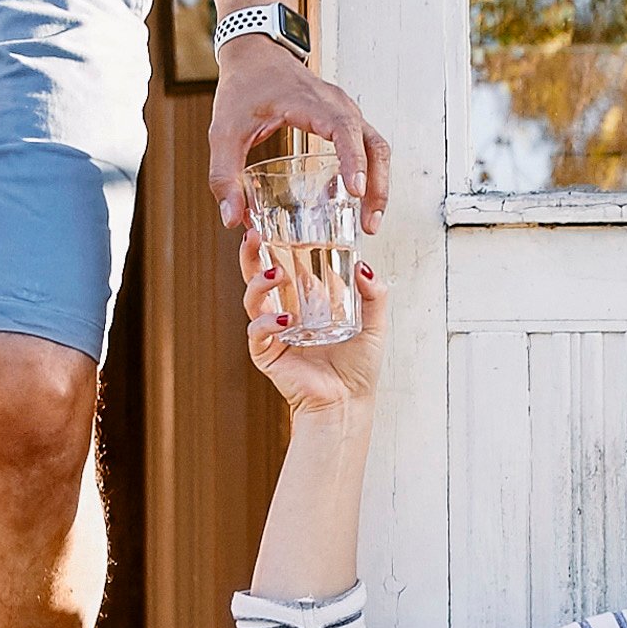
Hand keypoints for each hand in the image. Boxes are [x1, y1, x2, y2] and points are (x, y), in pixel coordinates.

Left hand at [207, 39, 389, 228]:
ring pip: (376, 146)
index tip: (356, 191)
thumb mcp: (224, 131)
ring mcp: (344, 110)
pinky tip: (356, 201)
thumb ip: (224, 175)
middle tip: (369, 224)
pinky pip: (366, 145)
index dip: (353, 160)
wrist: (255, 53)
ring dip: (379, 183)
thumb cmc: (242, 87)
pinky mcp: (343, 118)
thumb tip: (233, 220)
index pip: (344, 129)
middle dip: (378, 185)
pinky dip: (369, 172)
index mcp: (310, 102)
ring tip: (370, 220)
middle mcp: (336, 105)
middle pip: (373, 144)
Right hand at [242, 224, 385, 417]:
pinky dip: (267, 323)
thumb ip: (373, 295)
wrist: (347, 402)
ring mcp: (274, 332)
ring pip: (252, 299)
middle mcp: (286, 312)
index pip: (286, 266)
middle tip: (253, 236)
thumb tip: (364, 266)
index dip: (278, 246)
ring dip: (259, 283)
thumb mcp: (373, 324)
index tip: (277, 225)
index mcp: (306, 302)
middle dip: (252, 255)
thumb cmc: (357, 368)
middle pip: (259, 277)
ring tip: (275, 274)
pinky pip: (257, 332)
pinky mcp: (266, 353)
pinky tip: (285, 319)